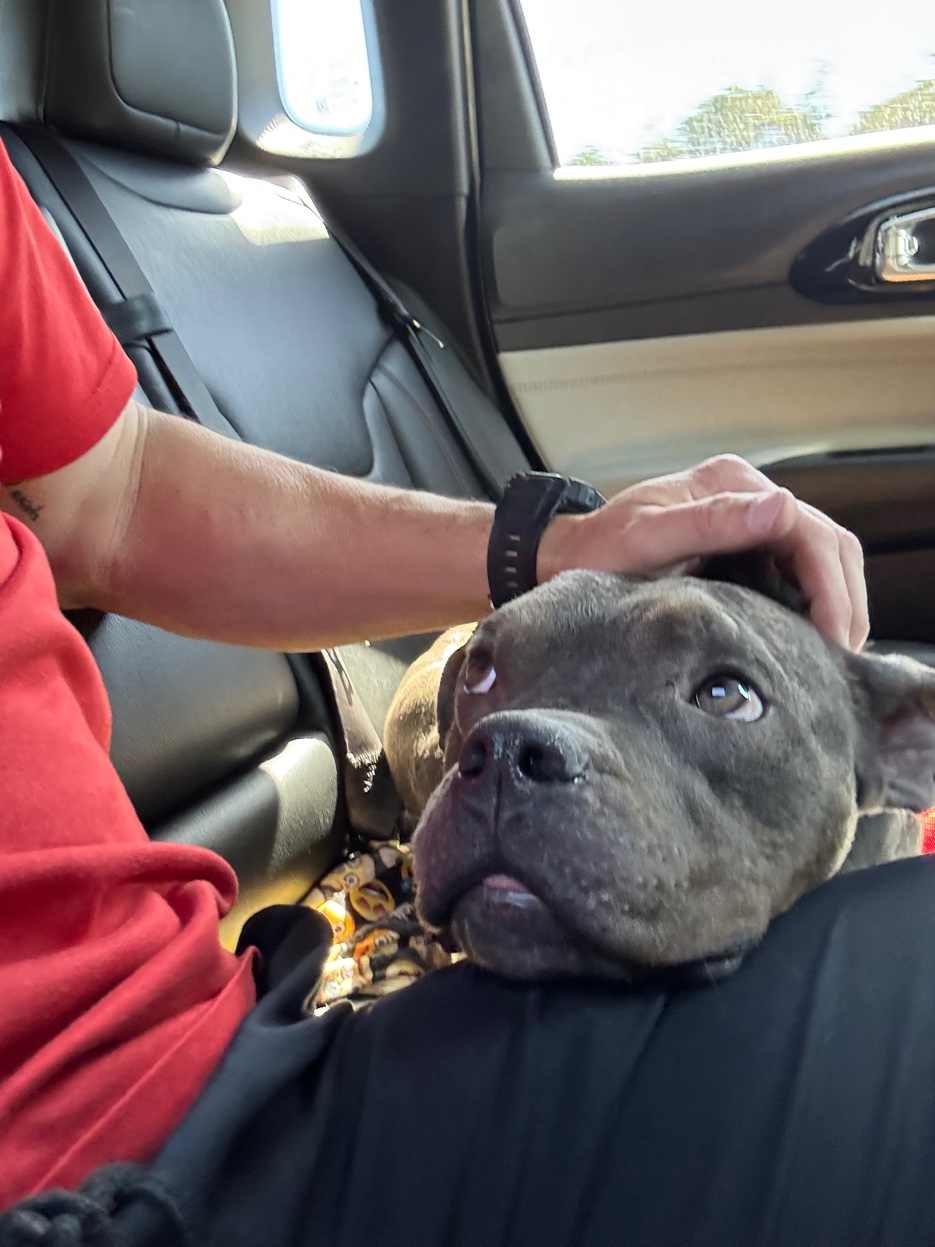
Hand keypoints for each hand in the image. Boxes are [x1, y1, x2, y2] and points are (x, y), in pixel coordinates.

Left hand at [537, 455, 867, 651]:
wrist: (563, 559)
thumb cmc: (597, 553)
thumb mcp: (646, 540)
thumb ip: (709, 523)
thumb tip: (781, 507)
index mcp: (730, 483)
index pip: (809, 530)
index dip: (829, 587)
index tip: (831, 637)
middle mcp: (744, 494)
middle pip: (826, 542)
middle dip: (843, 599)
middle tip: (841, 657)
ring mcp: (745, 520)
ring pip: (819, 557)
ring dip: (834, 603)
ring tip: (830, 655)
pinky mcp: (740, 548)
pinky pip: (795, 572)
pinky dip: (812, 604)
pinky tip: (807, 640)